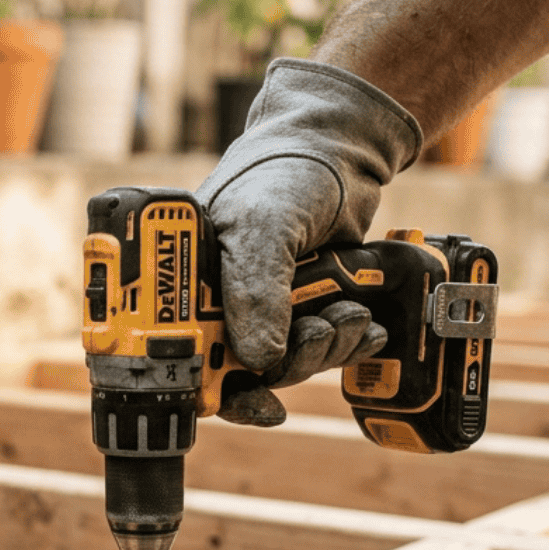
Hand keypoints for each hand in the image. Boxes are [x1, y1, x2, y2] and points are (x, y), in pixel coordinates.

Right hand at [195, 59, 421, 425]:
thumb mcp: (261, 225)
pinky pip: (319, 349)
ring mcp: (262, 306)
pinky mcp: (303, 307)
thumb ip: (255, 290)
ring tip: (349, 314)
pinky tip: (365, 329)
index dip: (215, 388)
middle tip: (318, 334)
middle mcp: (218, 300)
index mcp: (186, 282)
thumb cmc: (282, 170)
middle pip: (241, 370)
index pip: (183, 355)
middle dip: (289, 365)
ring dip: (324, 350)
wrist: (339, 148)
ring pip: (286, 363)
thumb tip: (258, 359)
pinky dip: (345, 346)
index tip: (257, 401)